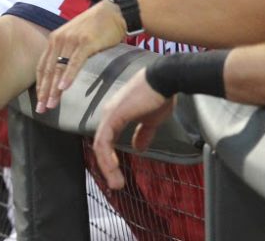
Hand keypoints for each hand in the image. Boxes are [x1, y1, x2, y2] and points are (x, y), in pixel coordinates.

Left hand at [36, 1, 125, 112]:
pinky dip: (68, 75)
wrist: (113, 12)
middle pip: (48, 70)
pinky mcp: (85, 42)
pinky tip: (64, 88)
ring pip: (59, 68)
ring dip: (54, 88)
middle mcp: (59, 40)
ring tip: (51, 104)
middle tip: (41, 109)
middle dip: (44, 91)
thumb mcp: (75, 39)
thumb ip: (65, 52)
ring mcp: (71, 41)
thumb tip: (61, 73)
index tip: (39, 101)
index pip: (42, 66)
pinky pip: (74, 62)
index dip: (40, 85)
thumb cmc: (96, 28)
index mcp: (54, 40)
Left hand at [92, 69, 173, 188]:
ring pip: (100, 146)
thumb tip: (138, 149)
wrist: (164, 79)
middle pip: (100, 145)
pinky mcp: (113, 116)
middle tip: (115, 184)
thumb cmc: (159, 97)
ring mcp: (109, 115)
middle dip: (107, 168)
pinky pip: (104, 140)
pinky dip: (107, 157)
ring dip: (107, 167)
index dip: (110, 159)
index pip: (106, 141)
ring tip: (116, 183)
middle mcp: (108, 115)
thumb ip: (143, 134)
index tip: (117, 175)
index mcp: (116, 116)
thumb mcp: (151, 120)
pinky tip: (114, 168)